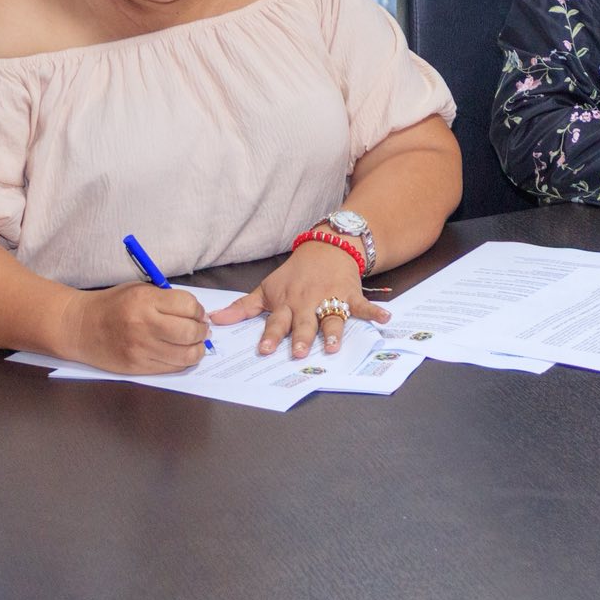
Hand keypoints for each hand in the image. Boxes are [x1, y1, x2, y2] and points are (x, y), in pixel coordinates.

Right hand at [59, 282, 208, 374]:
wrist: (80, 327)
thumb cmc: (113, 305)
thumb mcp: (140, 290)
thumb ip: (168, 299)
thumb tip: (199, 314)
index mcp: (145, 300)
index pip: (188, 306)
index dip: (199, 310)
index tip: (198, 313)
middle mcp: (143, 325)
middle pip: (190, 332)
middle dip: (202, 331)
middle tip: (201, 329)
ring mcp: (140, 349)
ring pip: (186, 355)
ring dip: (197, 349)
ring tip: (194, 343)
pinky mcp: (137, 367)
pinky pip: (172, 368)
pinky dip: (182, 361)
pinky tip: (178, 353)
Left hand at [209, 240, 390, 358]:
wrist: (326, 247)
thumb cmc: (294, 274)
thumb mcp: (267, 288)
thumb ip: (243, 308)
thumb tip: (215, 320)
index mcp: (287, 303)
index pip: (276, 321)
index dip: (270, 336)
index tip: (264, 349)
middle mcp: (307, 303)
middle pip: (303, 323)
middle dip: (301, 337)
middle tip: (298, 352)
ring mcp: (330, 298)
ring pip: (331, 317)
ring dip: (333, 331)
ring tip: (333, 345)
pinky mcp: (349, 294)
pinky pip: (362, 305)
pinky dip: (374, 312)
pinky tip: (384, 319)